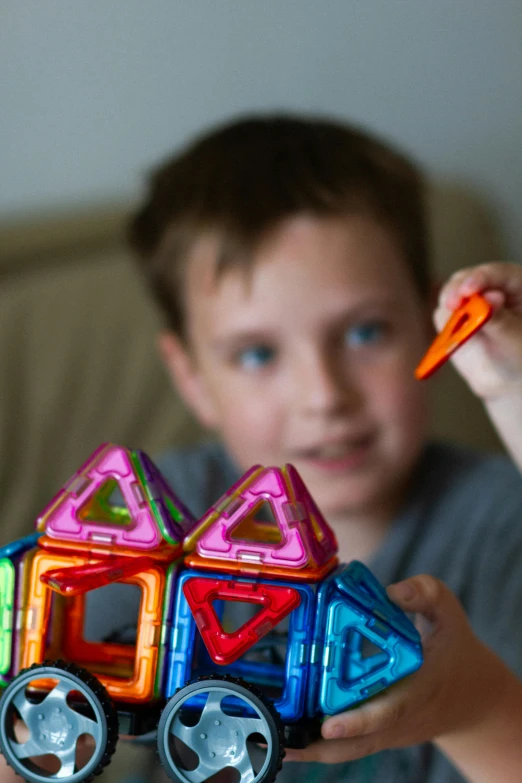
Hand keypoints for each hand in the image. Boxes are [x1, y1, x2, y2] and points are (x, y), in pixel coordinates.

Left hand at [284, 575, 510, 764]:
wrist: (473, 696)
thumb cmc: (453, 649)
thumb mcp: (448, 611)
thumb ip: (424, 594)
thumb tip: (391, 592)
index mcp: (418, 688)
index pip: (389, 710)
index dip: (359, 720)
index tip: (329, 724)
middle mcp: (400, 717)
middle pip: (357, 742)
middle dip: (318, 744)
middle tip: (282, 738)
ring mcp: (387, 731)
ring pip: (347, 751)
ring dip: (310, 750)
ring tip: (275, 742)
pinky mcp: (377, 734)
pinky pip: (346, 746)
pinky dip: (317, 746)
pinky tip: (287, 738)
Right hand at [434, 262, 521, 399]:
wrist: (505, 376)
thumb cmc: (519, 352)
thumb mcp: (514, 337)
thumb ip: (500, 318)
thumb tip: (490, 299)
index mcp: (514, 284)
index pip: (497, 273)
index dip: (481, 278)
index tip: (470, 290)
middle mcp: (488, 287)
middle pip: (467, 278)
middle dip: (457, 290)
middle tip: (453, 304)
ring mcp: (467, 301)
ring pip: (451, 293)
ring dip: (448, 305)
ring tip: (453, 320)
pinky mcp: (452, 317)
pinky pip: (443, 316)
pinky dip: (444, 323)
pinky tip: (451, 335)